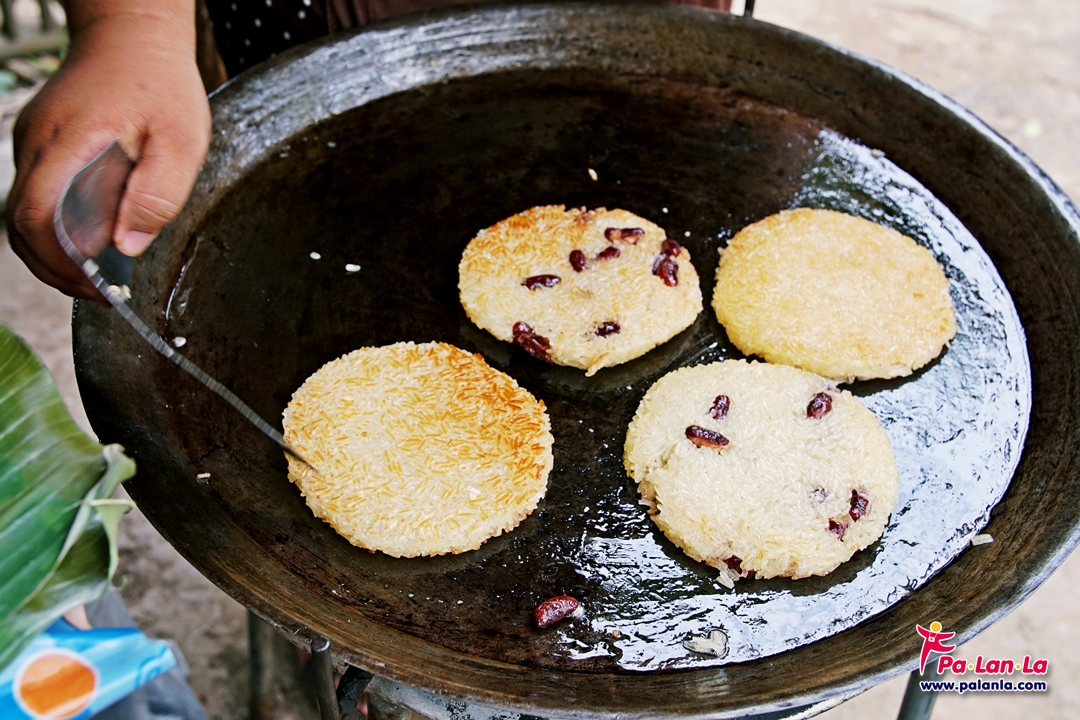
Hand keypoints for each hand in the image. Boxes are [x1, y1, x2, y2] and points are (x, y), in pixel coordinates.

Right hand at [7, 8, 210, 299]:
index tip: (97, 289)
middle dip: (53, 269)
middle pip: (19, 225)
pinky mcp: (41, 145)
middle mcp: (36, 145)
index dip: (61, 263)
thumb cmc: (160, 84)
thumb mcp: (180, 140)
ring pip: (23, 214)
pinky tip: (89, 242)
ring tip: (95, 278)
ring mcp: (33, 144)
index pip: (38, 218)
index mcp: (67, 144)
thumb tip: (127, 246)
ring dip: (51, 253)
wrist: (133, 36)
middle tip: (97, 294)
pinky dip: (54, 228)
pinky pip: (36, 196)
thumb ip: (157, 194)